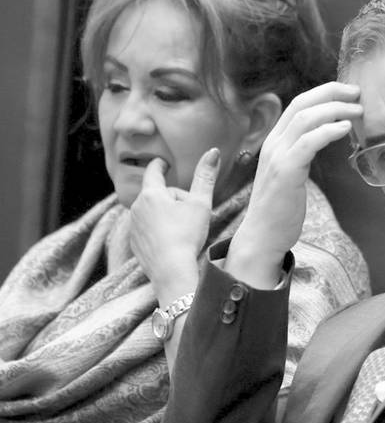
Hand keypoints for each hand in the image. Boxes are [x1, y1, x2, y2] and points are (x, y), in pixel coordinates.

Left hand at [130, 147, 219, 303]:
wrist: (171, 270)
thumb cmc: (186, 235)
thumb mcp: (201, 203)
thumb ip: (205, 176)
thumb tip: (213, 151)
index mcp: (151, 194)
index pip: (153, 171)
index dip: (160, 165)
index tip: (164, 162)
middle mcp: (137, 208)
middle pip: (157, 194)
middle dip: (172, 197)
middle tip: (190, 210)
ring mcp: (133, 226)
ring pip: (151, 212)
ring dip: (165, 214)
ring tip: (182, 228)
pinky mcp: (134, 243)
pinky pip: (147, 228)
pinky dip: (158, 230)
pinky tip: (172, 240)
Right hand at [227, 82, 360, 287]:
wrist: (262, 236)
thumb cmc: (281, 207)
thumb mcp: (292, 171)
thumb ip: (303, 151)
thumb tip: (327, 135)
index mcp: (275, 140)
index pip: (298, 103)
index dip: (324, 92)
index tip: (348, 92)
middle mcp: (273, 143)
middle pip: (302, 103)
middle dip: (332, 93)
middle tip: (357, 92)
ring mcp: (277, 156)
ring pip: (305, 118)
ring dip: (335, 110)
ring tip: (358, 110)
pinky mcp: (285, 172)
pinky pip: (308, 142)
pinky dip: (328, 131)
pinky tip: (346, 129)